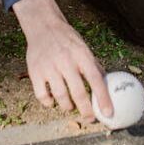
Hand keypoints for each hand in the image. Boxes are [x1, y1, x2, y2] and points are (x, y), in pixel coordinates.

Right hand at [13, 0, 113, 119]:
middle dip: (86, 110)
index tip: (108, 113)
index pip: (95, 80)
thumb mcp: (83, 48)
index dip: (103, 98)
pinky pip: (42, 95)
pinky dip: (48, 103)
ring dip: (67, 107)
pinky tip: (53, 101)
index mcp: (81, 55)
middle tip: (90, 118)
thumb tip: (107, 84)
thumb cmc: (67, 40)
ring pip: (60, 96)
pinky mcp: (35, 71)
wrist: (43, 26)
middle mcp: (65, 61)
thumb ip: (94, 66)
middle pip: (78, 92)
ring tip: (70, 107)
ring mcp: (49, 67)